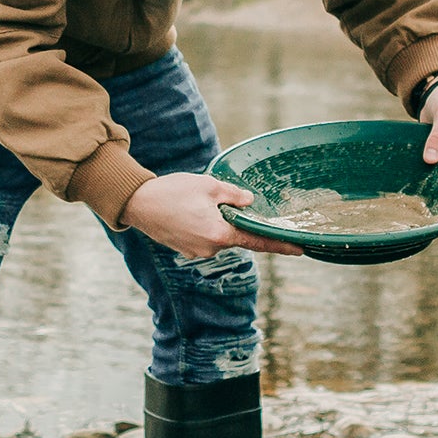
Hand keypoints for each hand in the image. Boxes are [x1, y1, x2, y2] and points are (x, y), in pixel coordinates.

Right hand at [122, 171, 303, 259]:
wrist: (138, 203)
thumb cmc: (173, 192)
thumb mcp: (209, 186)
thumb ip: (234, 195)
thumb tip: (249, 202)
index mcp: (220, 234)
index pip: (258, 242)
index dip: (280, 245)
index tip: (300, 249)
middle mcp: (211, 249)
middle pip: (236, 236)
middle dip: (234, 220)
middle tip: (216, 199)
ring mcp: (197, 252)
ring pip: (219, 236)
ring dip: (217, 221)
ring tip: (195, 203)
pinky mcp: (186, 250)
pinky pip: (204, 238)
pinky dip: (204, 225)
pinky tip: (189, 211)